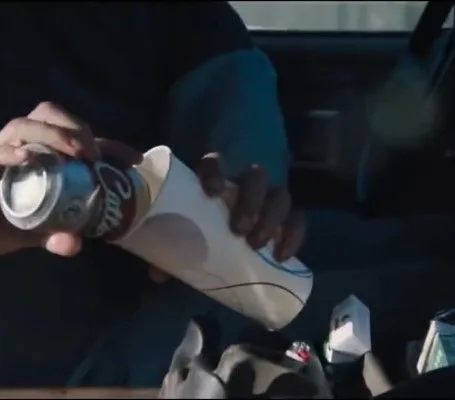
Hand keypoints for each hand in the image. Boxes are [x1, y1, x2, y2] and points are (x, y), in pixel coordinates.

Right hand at [0, 101, 140, 256]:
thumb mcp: (31, 232)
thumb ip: (54, 235)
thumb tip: (77, 245)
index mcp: (40, 156)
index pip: (76, 138)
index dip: (107, 144)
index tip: (134, 160)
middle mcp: (21, 146)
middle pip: (49, 114)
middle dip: (77, 128)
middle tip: (96, 155)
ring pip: (25, 125)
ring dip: (54, 134)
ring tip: (76, 152)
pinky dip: (11, 152)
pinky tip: (29, 158)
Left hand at [147, 152, 305, 283]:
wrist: (224, 244)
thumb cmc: (198, 232)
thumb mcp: (184, 237)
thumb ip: (169, 249)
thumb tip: (158, 274)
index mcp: (215, 180)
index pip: (215, 162)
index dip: (215, 172)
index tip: (212, 192)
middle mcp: (243, 184)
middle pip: (256, 176)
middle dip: (251, 201)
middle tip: (239, 230)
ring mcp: (268, 199)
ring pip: (280, 194)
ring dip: (272, 217)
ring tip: (258, 245)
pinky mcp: (285, 219)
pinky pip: (297, 219)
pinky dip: (294, 235)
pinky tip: (282, 255)